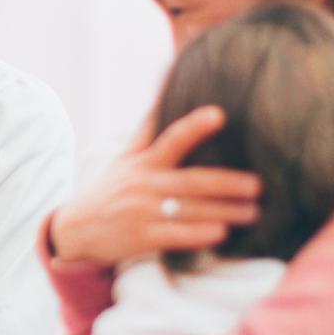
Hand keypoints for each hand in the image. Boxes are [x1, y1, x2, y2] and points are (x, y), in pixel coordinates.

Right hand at [49, 105, 260, 265]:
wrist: (75, 230)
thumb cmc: (109, 191)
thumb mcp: (123, 159)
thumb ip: (146, 132)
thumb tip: (163, 96)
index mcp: (144, 162)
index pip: (172, 139)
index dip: (195, 126)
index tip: (219, 115)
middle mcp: (144, 185)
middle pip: (192, 182)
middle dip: (228, 184)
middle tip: (258, 185)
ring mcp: (142, 213)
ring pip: (190, 211)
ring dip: (225, 212)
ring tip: (253, 213)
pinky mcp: (141, 239)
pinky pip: (176, 237)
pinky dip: (199, 235)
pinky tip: (222, 234)